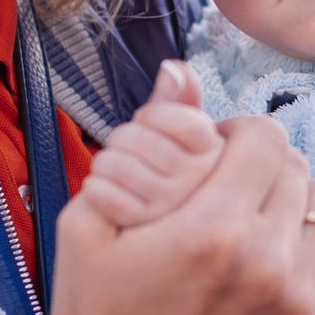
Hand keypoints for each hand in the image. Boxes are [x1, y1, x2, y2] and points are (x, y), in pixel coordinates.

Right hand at [45, 112, 314, 314]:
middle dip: (261, 165)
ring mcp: (299, 303)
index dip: (234, 135)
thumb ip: (141, 139)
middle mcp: (267, 263)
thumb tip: (179, 71)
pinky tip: (295, 239)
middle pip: (295, 168)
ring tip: (258, 217)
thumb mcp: (91, 221)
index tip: (211, 155)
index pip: (263, 139)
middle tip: (226, 188)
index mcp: (212, 229)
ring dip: (294, 199)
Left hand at [74, 61, 222, 228]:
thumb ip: (176, 104)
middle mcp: (204, 185)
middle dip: (122, 140)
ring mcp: (175, 209)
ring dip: (105, 166)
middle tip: (128, 157)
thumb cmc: (161, 185)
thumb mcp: (176, 141)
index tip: (149, 125)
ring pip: (117, 163)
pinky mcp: (142, 231)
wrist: (144, 247)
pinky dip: (95, 190)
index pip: (186, 121)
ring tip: (115, 178)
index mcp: (219, 158)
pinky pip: (102, 192)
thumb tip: (173, 67)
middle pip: (141, 138)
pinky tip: (105, 198)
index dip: (155, 116)